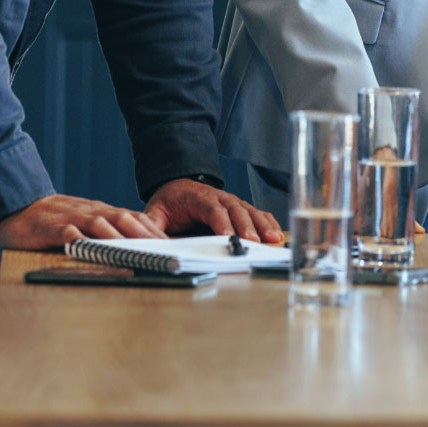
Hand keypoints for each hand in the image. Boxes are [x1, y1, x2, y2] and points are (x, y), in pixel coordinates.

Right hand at [0, 194, 164, 249]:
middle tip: (163, 250)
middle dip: (144, 234)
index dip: (153, 230)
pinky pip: (69, 235)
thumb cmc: (53, 220)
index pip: (132, 217)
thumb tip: (134, 244)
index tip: (172, 245)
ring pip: (99, 224)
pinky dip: (82, 242)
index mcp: (100, 211)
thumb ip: (105, 230)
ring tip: (137, 251)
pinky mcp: (51, 228)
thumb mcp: (83, 221)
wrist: (17, 206)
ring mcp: (71, 218)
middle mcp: (90, 212)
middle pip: (122, 218)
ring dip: (119, 237)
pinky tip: (93, 251)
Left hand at [144, 178, 284, 243]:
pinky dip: (268, 221)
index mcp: (197, 197)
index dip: (221, 222)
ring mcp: (232, 201)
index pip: (211, 209)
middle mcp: (219, 197)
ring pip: (249, 211)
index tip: (227, 237)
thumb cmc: (170, 201)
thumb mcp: (155, 211)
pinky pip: (257, 212)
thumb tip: (150, 242)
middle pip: (235, 210)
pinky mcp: (240, 207)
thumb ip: (152, 225)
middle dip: (245, 226)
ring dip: (261, 225)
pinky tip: (277, 233)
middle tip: (252, 242)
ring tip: (273, 239)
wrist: (179, 184)